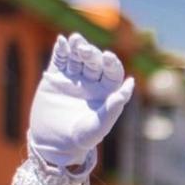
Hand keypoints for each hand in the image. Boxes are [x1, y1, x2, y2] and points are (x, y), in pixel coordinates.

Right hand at [29, 33, 134, 167]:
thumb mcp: (98, 126)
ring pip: (77, 58)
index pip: (112, 73)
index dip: (111, 64)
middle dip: (91, 54)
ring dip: (77, 47)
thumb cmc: (81, 139)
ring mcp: (73, 79)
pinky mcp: (54, 78)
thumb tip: (130, 84)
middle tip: (85, 50)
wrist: (53, 144)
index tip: (108, 57)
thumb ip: (113, 107)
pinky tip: (62, 41)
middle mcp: (91, 83)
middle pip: (94, 62)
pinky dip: (61, 50)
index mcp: (106, 93)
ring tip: (75, 40)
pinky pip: (59, 60)